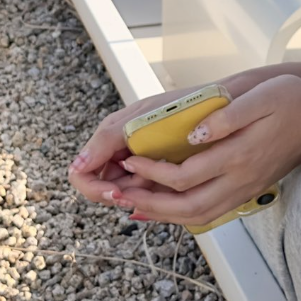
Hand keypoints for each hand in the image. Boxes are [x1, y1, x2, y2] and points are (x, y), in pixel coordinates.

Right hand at [68, 86, 206, 205]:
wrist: (222, 105)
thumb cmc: (182, 105)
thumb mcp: (140, 118)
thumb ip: (108, 139)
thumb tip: (78, 166)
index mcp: (111, 139)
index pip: (83, 174)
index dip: (95, 188)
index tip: (117, 191)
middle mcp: (123, 155)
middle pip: (106, 188)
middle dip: (125, 188)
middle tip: (148, 176)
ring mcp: (142, 167)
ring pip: (129, 195)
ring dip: (144, 190)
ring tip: (166, 169)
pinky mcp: (163, 177)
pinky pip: (152, 195)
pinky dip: (160, 191)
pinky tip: (174, 176)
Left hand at [111, 75, 300, 225]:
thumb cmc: (289, 101)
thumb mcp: (260, 97)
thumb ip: (227, 117)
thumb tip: (195, 134)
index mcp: (238, 156)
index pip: (186, 176)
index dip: (153, 172)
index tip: (130, 159)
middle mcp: (240, 180)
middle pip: (187, 207)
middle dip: (149, 204)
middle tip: (119, 194)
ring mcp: (244, 189)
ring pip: (197, 215)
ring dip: (162, 213)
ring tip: (133, 204)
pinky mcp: (246, 189)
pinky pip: (209, 211)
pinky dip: (181, 213)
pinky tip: (165, 206)